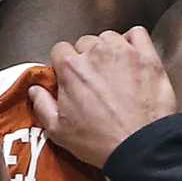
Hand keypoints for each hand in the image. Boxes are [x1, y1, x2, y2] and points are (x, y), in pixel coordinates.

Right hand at [28, 28, 177, 167]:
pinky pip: (137, 34)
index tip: (71, 75)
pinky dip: (133, 41)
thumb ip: (42, 105)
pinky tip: (132, 57)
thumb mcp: (58, 131)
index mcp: (71, 68)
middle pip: (85, 42)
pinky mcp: (147, 56)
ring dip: (109, 49)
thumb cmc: (99, 141)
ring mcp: (123, 52)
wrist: (139, 146)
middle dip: (87, 57)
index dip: (64, 63)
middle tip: (94, 78)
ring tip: (114, 70)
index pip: (60, 50)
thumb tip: (35, 90)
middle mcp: (96, 53)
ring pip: (109, 38)